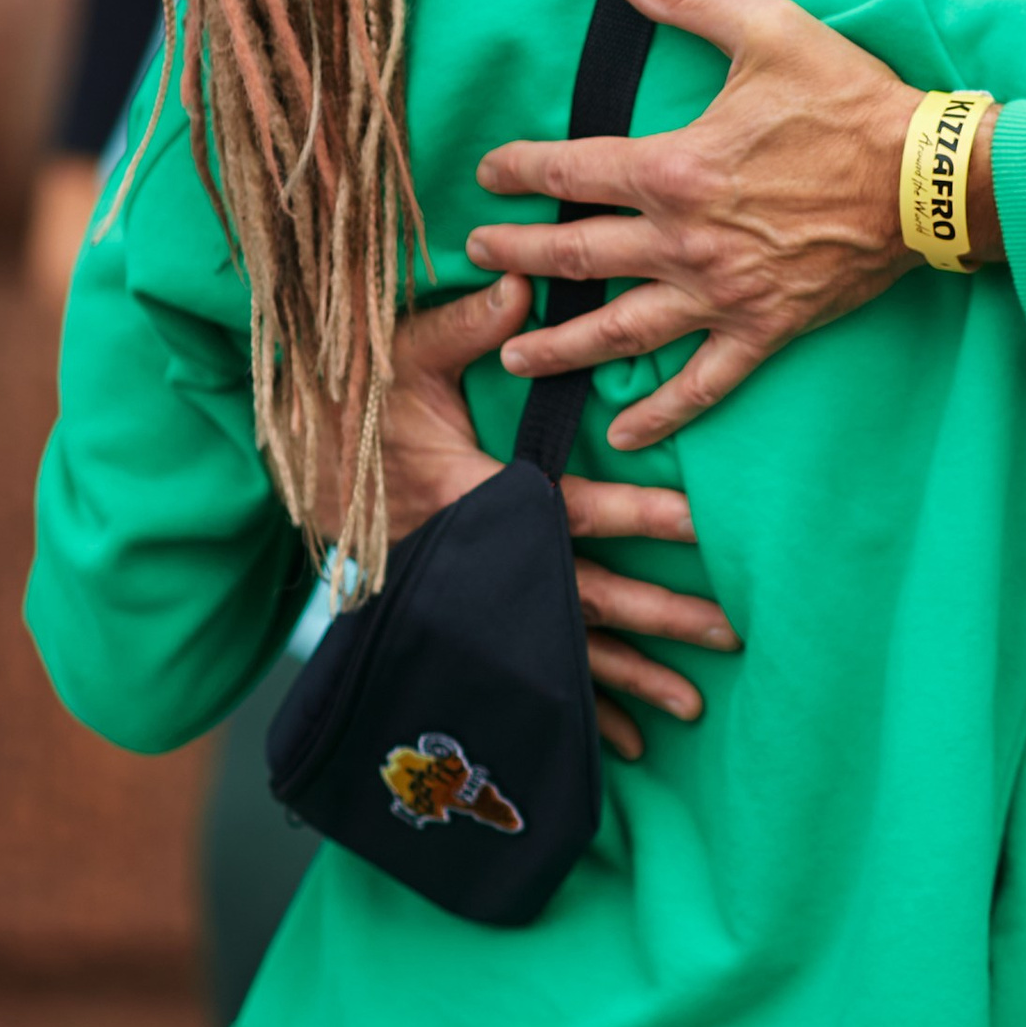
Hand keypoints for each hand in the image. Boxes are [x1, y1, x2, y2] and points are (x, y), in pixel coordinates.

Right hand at [380, 277, 741, 760]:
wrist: (293, 460)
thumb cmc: (357, 401)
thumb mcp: (405, 356)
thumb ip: (469, 325)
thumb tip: (521, 283)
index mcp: (478, 498)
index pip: (575, 508)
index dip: (642, 513)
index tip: (705, 523)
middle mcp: (481, 560)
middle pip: (585, 596)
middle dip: (661, 617)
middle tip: (731, 633)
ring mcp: (471, 598)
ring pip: (562, 647)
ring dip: (630, 678)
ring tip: (694, 706)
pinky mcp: (462, 615)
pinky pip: (528, 670)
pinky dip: (574, 706)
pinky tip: (620, 743)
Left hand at [466, 0, 936, 448]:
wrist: (930, 177)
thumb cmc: (849, 100)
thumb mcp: (767, 29)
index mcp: (675, 168)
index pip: (571, 172)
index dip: (519, 171)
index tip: (487, 175)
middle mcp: (685, 240)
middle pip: (578, 257)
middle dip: (519, 258)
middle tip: (478, 260)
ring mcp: (722, 292)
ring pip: (622, 331)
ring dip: (563, 348)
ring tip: (515, 358)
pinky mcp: (764, 327)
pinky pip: (704, 383)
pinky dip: (663, 413)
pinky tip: (625, 434)